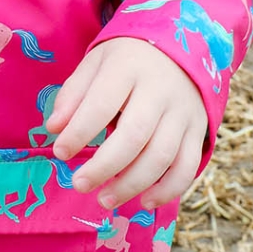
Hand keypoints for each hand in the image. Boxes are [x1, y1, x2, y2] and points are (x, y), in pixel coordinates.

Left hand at [48, 37, 206, 208]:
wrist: (180, 50)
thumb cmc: (127, 61)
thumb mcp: (96, 63)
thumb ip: (74, 94)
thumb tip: (54, 129)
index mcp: (128, 67)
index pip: (101, 104)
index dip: (79, 132)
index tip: (59, 152)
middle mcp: (160, 90)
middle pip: (135, 135)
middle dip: (104, 166)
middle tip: (79, 184)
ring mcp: (183, 112)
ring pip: (162, 156)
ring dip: (132, 184)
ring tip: (104, 199)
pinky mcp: (198, 130)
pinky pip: (188, 166)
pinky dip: (168, 190)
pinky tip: (144, 201)